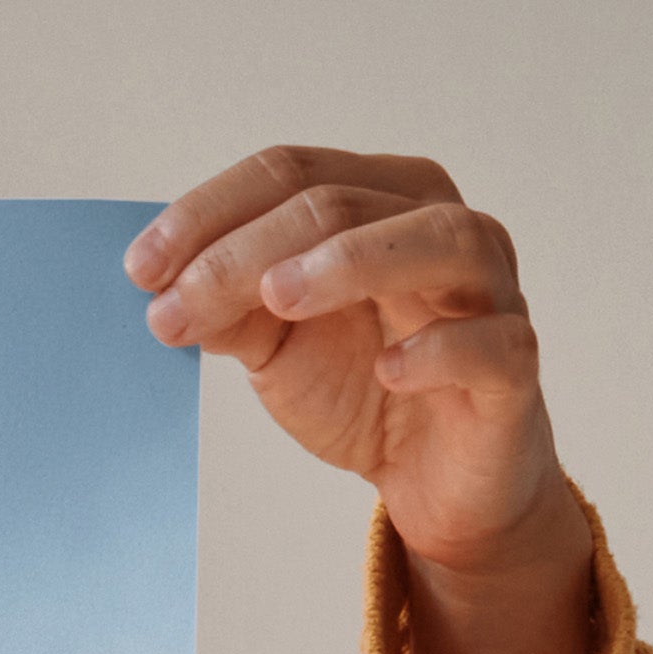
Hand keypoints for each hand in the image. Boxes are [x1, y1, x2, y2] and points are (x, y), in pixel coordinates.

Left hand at [131, 147, 615, 653]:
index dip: (210, 213)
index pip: (291, 173)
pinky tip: (389, 368)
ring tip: (277, 297)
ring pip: (435, 241)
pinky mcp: (513, 367)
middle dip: (246, 251)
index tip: (139, 269)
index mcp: (380, 201)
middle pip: (342, 202)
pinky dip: (439, 349)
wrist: (434, 480)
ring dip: (351, 262)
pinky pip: (490, 343)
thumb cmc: (364, 388)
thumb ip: (230, 308)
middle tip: (176, 304)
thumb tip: (163, 288)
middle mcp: (441, 226)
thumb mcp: (277, 345)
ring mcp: (489, 292)